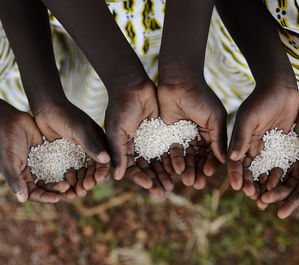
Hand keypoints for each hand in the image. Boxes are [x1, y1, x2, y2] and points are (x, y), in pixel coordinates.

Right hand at [0, 111, 69, 202]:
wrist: (11, 120)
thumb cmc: (6, 142)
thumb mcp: (9, 161)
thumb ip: (15, 179)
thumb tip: (23, 199)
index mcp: (21, 178)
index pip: (34, 193)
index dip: (45, 197)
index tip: (57, 198)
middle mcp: (32, 173)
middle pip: (47, 187)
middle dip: (58, 190)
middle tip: (69, 188)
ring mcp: (41, 163)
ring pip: (55, 176)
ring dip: (64, 180)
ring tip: (74, 181)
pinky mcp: (49, 153)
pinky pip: (60, 162)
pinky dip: (67, 167)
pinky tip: (77, 168)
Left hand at [34, 99, 110, 198]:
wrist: (45, 108)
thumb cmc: (65, 115)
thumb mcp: (80, 130)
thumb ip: (92, 145)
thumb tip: (107, 160)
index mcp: (98, 142)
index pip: (104, 161)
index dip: (101, 172)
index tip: (96, 181)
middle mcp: (89, 149)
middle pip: (92, 170)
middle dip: (89, 181)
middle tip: (83, 190)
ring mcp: (76, 153)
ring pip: (80, 174)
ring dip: (78, 184)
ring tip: (73, 193)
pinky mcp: (64, 156)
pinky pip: (68, 172)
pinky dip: (67, 181)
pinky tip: (63, 188)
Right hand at [105, 80, 172, 199]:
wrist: (134, 85)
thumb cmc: (121, 107)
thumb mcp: (116, 131)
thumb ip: (118, 153)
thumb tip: (117, 177)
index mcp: (123, 149)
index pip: (132, 169)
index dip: (140, 179)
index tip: (150, 187)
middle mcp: (136, 147)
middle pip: (147, 168)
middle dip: (155, 180)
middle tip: (164, 193)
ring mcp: (150, 140)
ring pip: (159, 161)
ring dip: (165, 173)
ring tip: (174, 184)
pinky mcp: (162, 132)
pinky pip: (168, 148)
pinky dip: (173, 158)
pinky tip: (181, 168)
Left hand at [157, 80, 226, 188]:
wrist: (177, 81)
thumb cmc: (200, 97)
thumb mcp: (214, 117)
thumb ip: (218, 138)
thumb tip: (225, 160)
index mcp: (212, 133)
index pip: (213, 154)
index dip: (211, 165)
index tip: (209, 174)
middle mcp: (199, 136)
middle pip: (199, 159)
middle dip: (198, 171)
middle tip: (196, 183)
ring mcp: (184, 136)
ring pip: (186, 157)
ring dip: (186, 169)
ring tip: (185, 179)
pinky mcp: (169, 134)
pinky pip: (171, 151)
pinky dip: (173, 160)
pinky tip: (173, 169)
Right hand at [228, 79, 298, 198]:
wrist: (281, 87)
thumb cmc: (262, 99)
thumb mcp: (249, 118)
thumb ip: (240, 138)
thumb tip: (231, 159)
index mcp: (239, 139)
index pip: (235, 162)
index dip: (235, 175)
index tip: (238, 188)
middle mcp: (250, 144)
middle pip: (248, 169)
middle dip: (249, 183)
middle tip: (254, 197)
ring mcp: (265, 145)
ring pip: (262, 168)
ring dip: (263, 182)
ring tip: (267, 196)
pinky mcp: (279, 143)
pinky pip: (277, 162)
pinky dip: (277, 173)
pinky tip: (282, 185)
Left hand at [259, 101, 298, 217]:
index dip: (290, 204)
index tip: (279, 214)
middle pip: (284, 187)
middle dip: (273, 196)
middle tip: (260, 203)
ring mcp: (289, 159)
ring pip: (274, 175)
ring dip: (264, 185)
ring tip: (252, 192)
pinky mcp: (279, 148)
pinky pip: (268, 160)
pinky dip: (261, 168)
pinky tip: (251, 174)